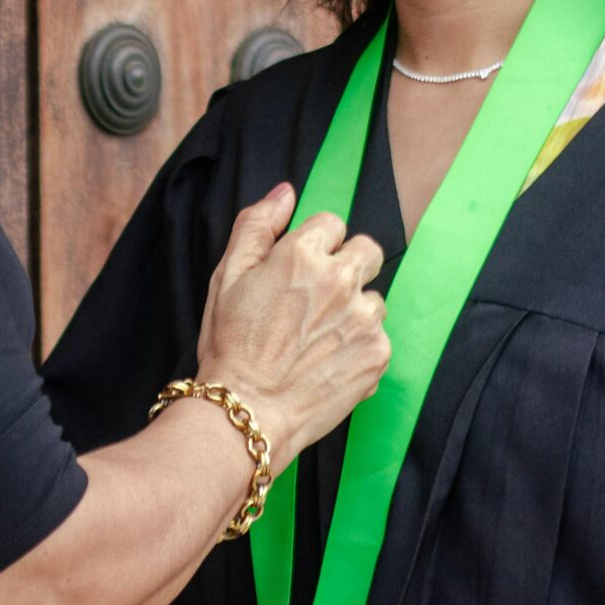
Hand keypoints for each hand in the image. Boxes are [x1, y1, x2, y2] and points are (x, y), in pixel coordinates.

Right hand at [196, 182, 389, 463]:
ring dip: (353, 311)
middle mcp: (340, 279)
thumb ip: (256, 225)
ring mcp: (363, 318)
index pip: (332, 223)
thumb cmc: (231, 346)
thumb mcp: (227, 276)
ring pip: (373, 298)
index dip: (313, 247)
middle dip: (347, 267)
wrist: (247, 412)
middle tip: (317, 301)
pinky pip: (378, 337)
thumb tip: (285, 192)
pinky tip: (327, 363)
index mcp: (301, 254)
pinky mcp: (378, 353)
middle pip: (367, 251)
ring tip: (318, 340)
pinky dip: (358, 348)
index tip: (298, 273)